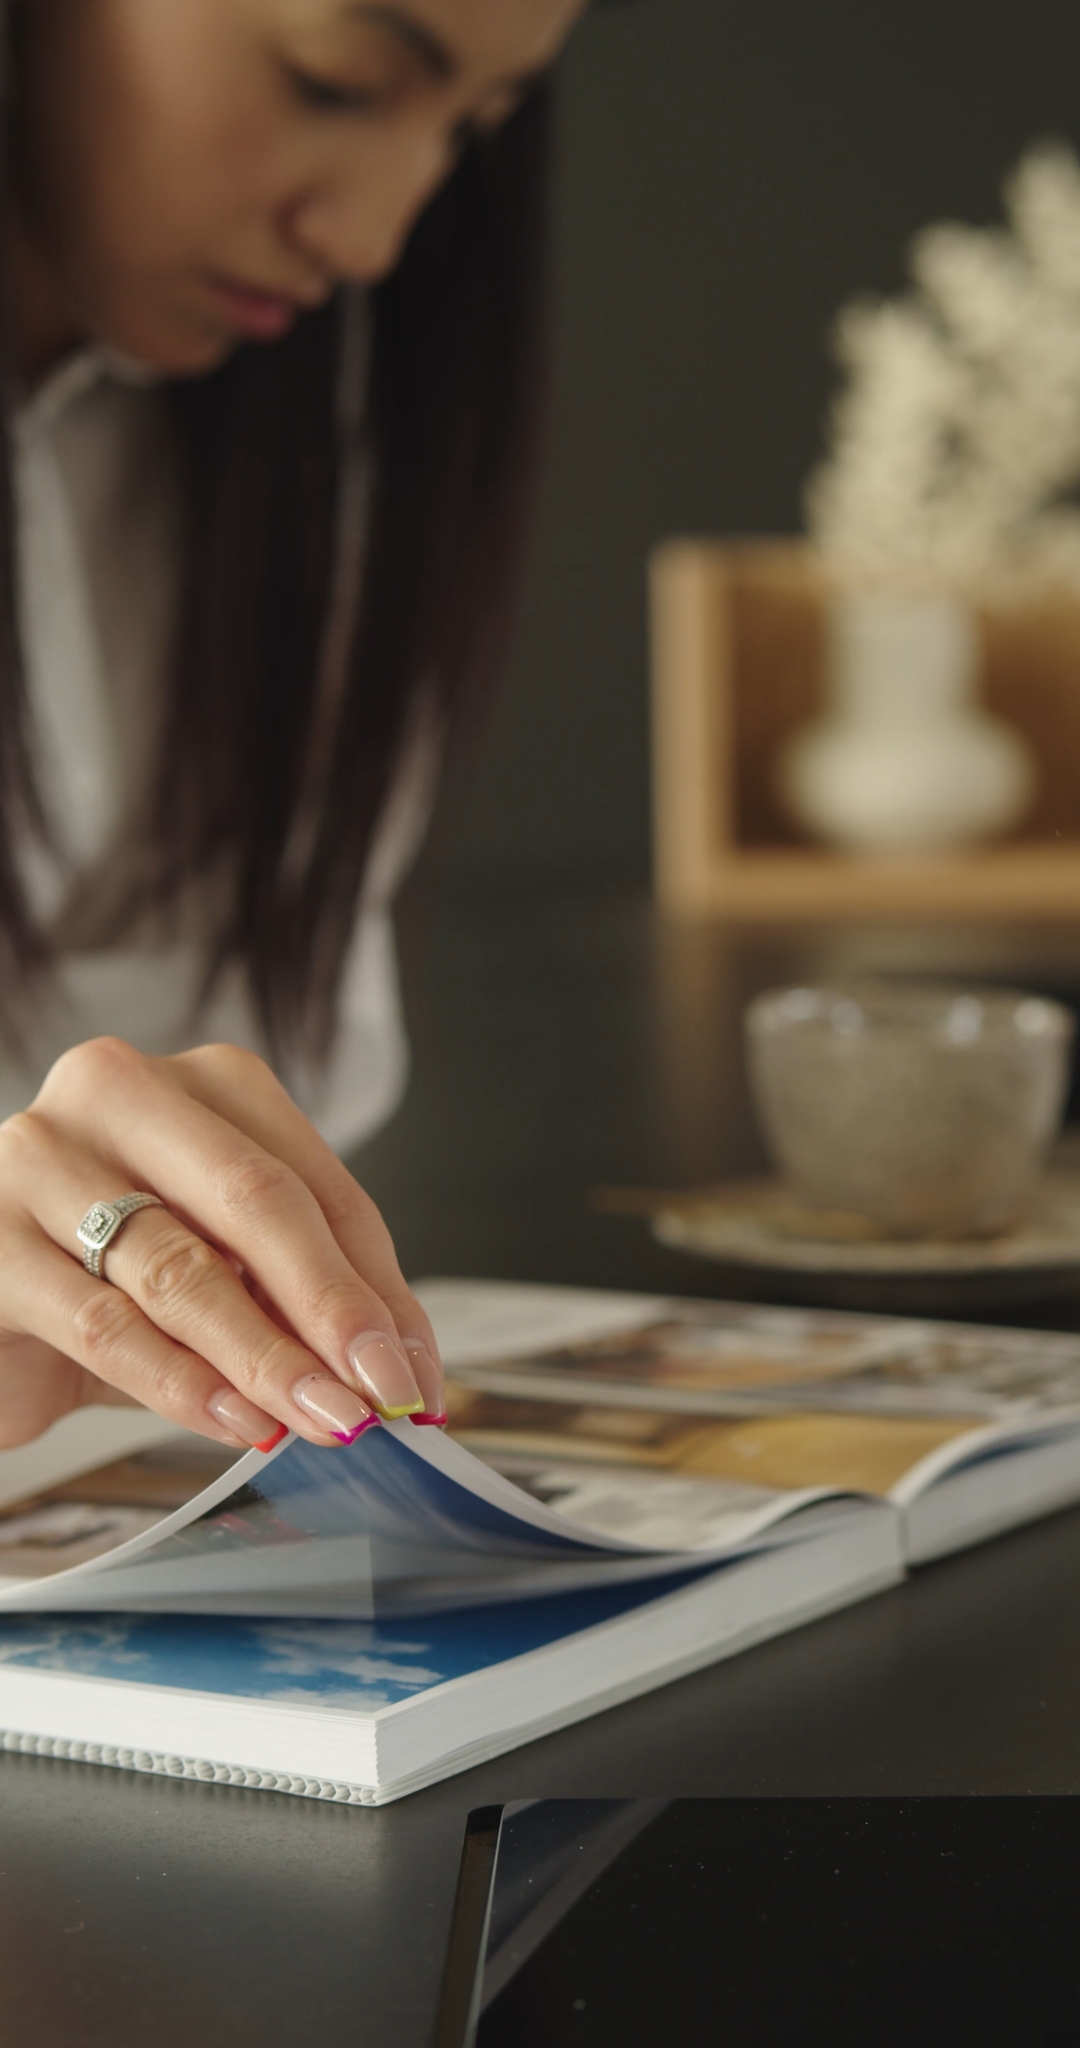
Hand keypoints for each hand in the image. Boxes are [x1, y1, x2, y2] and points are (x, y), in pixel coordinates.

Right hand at [0, 1038, 445, 1453]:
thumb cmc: (106, 1282)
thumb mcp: (218, 1273)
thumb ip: (299, 1300)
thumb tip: (400, 1368)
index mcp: (200, 1083)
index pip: (315, 1182)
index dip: (377, 1285)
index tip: (416, 1373)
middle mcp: (117, 1094)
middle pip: (256, 1201)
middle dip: (333, 1309)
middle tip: (383, 1393)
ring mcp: (39, 1158)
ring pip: (181, 1267)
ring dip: (266, 1358)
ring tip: (322, 1418)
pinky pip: (102, 1323)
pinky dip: (180, 1382)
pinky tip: (236, 1422)